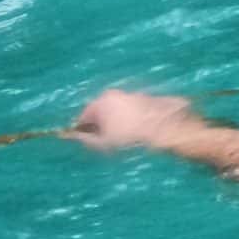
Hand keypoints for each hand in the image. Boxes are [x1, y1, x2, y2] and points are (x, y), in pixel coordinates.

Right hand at [71, 89, 202, 152]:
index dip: (84, 131)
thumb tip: (70, 135)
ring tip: (127, 139)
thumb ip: (84, 139)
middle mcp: (118, 94)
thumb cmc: (129, 140)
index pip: (84, 116)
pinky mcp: (151, 99)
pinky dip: (135, 120)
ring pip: (120, 111)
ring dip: (119, 123)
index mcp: (102, 101)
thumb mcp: (102, 144)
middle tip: (109, 143)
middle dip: (102, 126)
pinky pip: (136, 111)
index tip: (90, 143)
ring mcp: (136, 95)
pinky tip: (141, 133)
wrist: (167, 131)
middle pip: (102, 112)